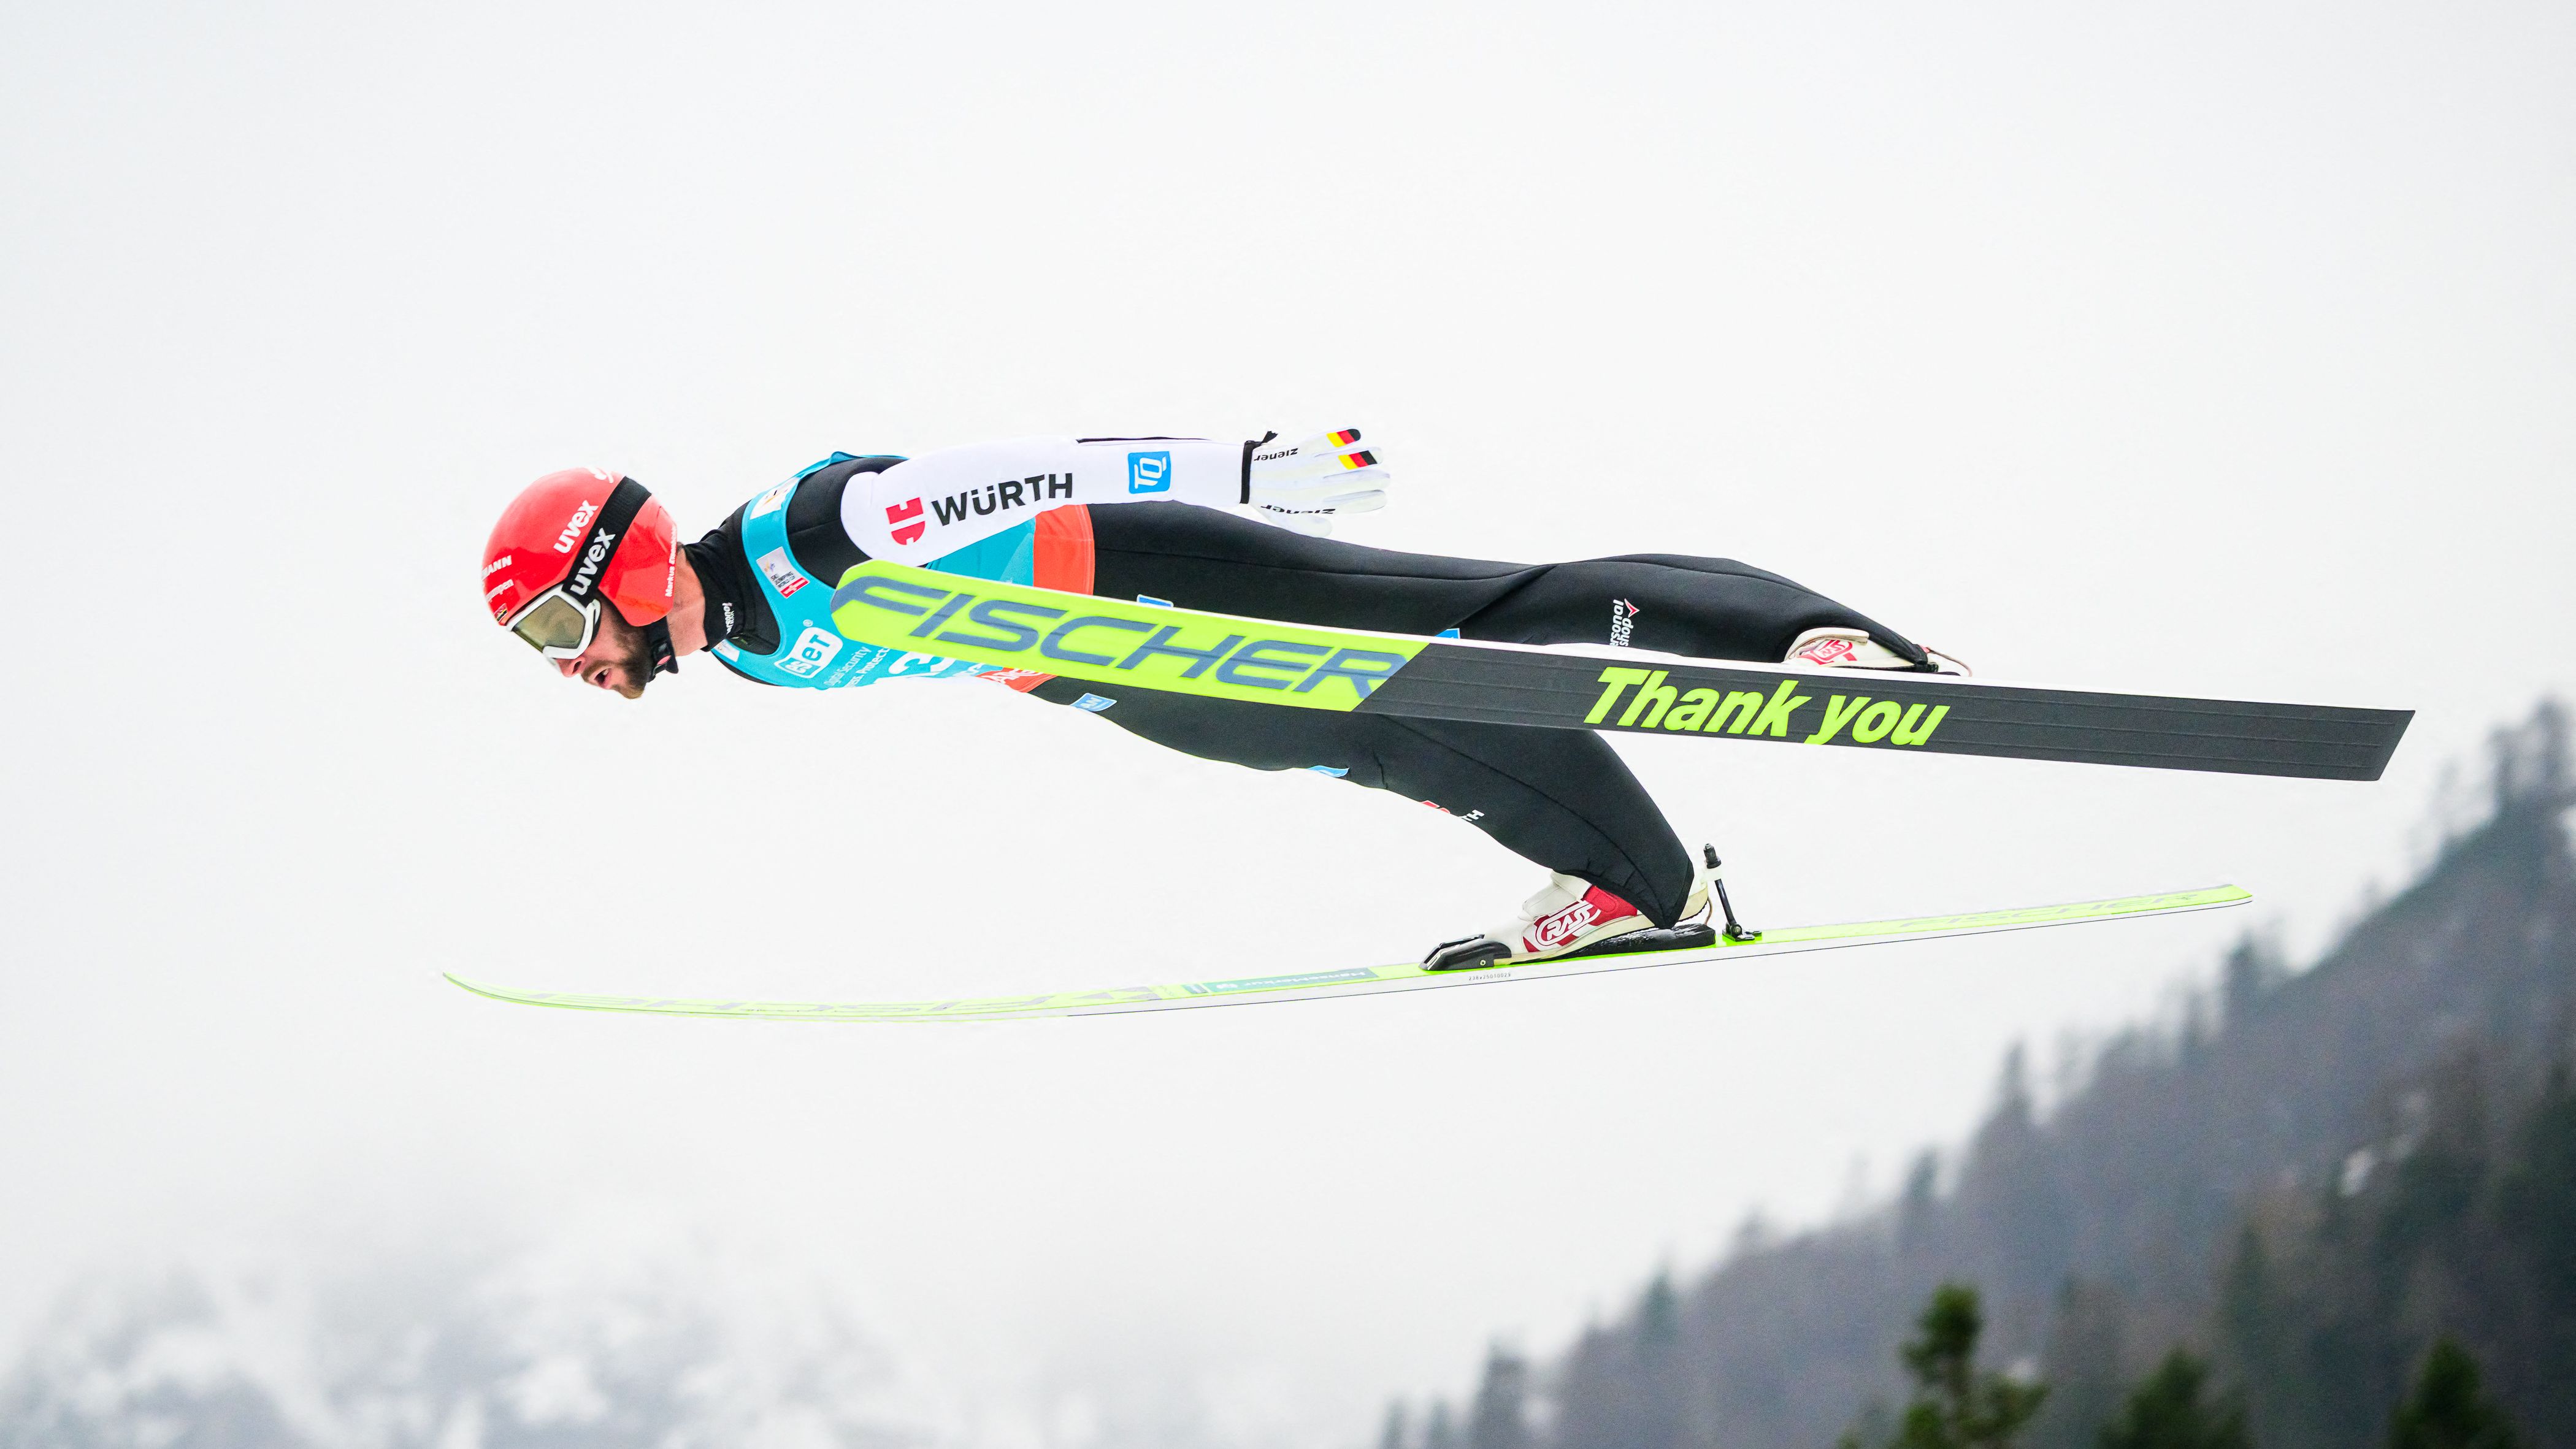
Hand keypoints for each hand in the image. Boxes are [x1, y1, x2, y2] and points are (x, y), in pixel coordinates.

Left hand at [1246, 429, 1387, 535]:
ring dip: (1364, 458)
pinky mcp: (1298, 450)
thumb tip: (1333, 526)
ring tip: (1379, 454)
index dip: (1368, 502)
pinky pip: (1321, 443)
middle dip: (1372, 481)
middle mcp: (1311, 488)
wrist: (1243, 478)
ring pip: (1340, 463)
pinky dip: (1339, 438)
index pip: (1348, 506)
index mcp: (1312, 507)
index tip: (1382, 497)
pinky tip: (1357, 434)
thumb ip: (1310, 527)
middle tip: (1386, 478)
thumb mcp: (1287, 521)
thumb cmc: (1270, 500)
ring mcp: (1305, 468)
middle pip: (1349, 484)